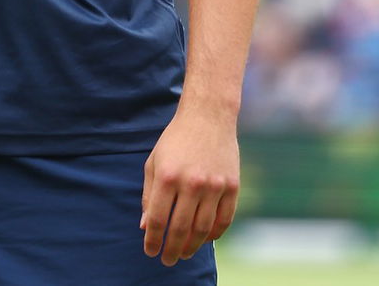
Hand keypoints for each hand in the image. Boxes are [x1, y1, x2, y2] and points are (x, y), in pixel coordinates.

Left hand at [141, 101, 240, 265]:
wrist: (208, 117)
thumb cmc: (175, 141)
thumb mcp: (154, 163)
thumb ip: (148, 195)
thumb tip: (145, 227)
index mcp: (167, 177)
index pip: (157, 219)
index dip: (153, 239)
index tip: (150, 251)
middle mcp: (191, 183)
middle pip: (180, 229)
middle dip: (172, 249)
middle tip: (167, 260)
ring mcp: (214, 186)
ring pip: (203, 228)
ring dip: (192, 246)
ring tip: (184, 254)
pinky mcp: (232, 186)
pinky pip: (224, 219)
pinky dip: (214, 234)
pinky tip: (204, 239)